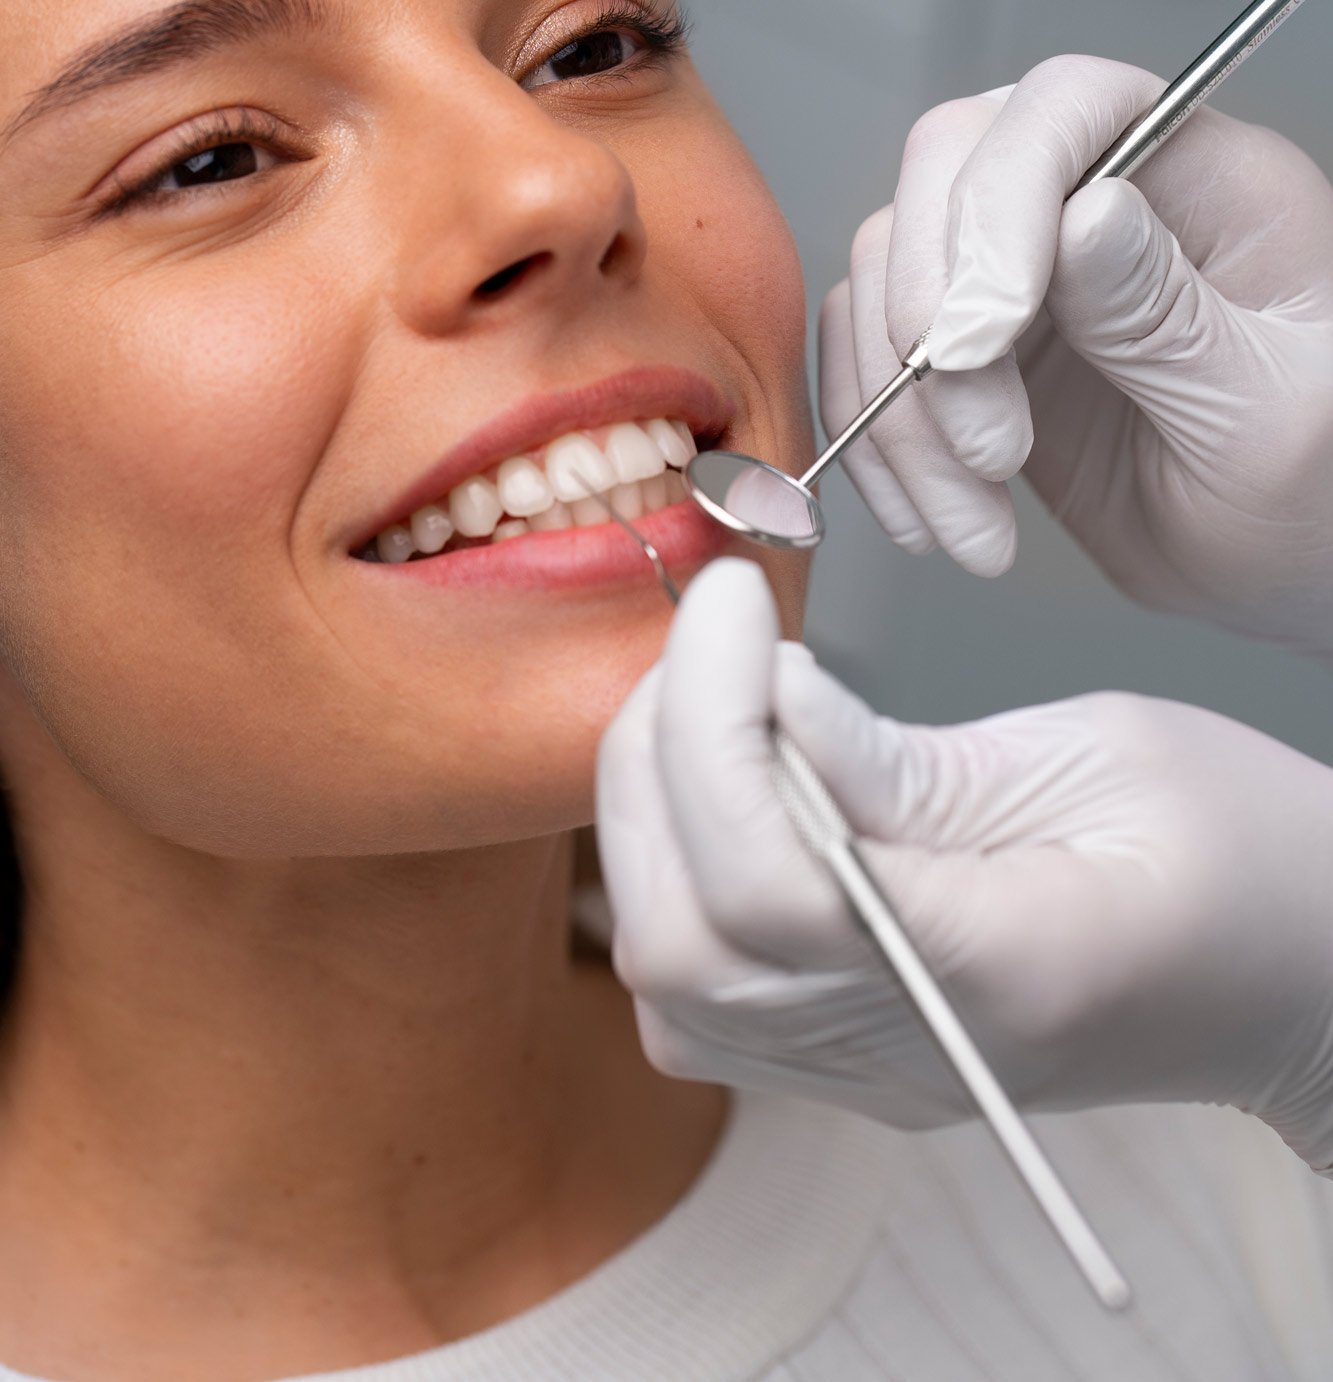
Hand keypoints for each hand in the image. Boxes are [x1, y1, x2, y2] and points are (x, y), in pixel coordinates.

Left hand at [597, 559, 1332, 1172]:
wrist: (1291, 978)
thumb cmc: (1242, 856)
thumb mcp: (1101, 758)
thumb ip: (907, 758)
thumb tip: (764, 700)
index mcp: (1004, 971)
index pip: (774, 883)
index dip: (714, 727)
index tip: (731, 605)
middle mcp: (910, 1050)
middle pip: (686, 941)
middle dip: (662, 757)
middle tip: (710, 637)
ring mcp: (866, 1072)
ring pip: (666, 975)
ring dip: (650, 812)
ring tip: (704, 698)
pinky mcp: (840, 1056)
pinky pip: (691, 991)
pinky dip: (669, 870)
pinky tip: (715, 783)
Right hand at [821, 56, 1332, 656]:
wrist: (1272, 569)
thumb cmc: (1310, 487)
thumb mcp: (1266, 409)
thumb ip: (1169, 313)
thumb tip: (1080, 216)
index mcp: (1196, 183)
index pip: (1060, 114)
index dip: (997, 210)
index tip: (984, 341)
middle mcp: (1089, 211)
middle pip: (937, 190)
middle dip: (932, 335)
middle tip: (989, 452)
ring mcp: (1016, 289)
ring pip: (884, 294)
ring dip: (900, 422)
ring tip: (973, 519)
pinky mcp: (966, 366)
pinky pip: (868, 373)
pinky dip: (875, 452)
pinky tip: (932, 518)